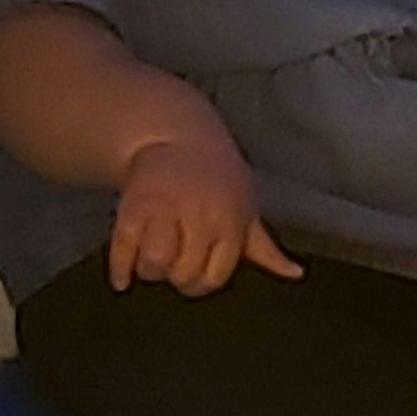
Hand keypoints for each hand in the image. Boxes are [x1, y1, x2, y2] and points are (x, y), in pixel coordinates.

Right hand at [108, 91, 298, 294]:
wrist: (177, 134)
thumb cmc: (218, 179)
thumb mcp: (246, 208)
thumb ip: (264, 247)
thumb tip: (296, 274)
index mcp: (230, 220)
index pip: (216, 274)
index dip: (202, 280)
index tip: (195, 272)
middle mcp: (199, 214)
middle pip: (184, 273)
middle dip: (176, 276)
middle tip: (173, 261)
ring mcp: (165, 208)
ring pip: (155, 263)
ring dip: (151, 270)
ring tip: (153, 259)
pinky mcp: (134, 203)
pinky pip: (124, 245)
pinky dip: (120, 268)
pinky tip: (123, 281)